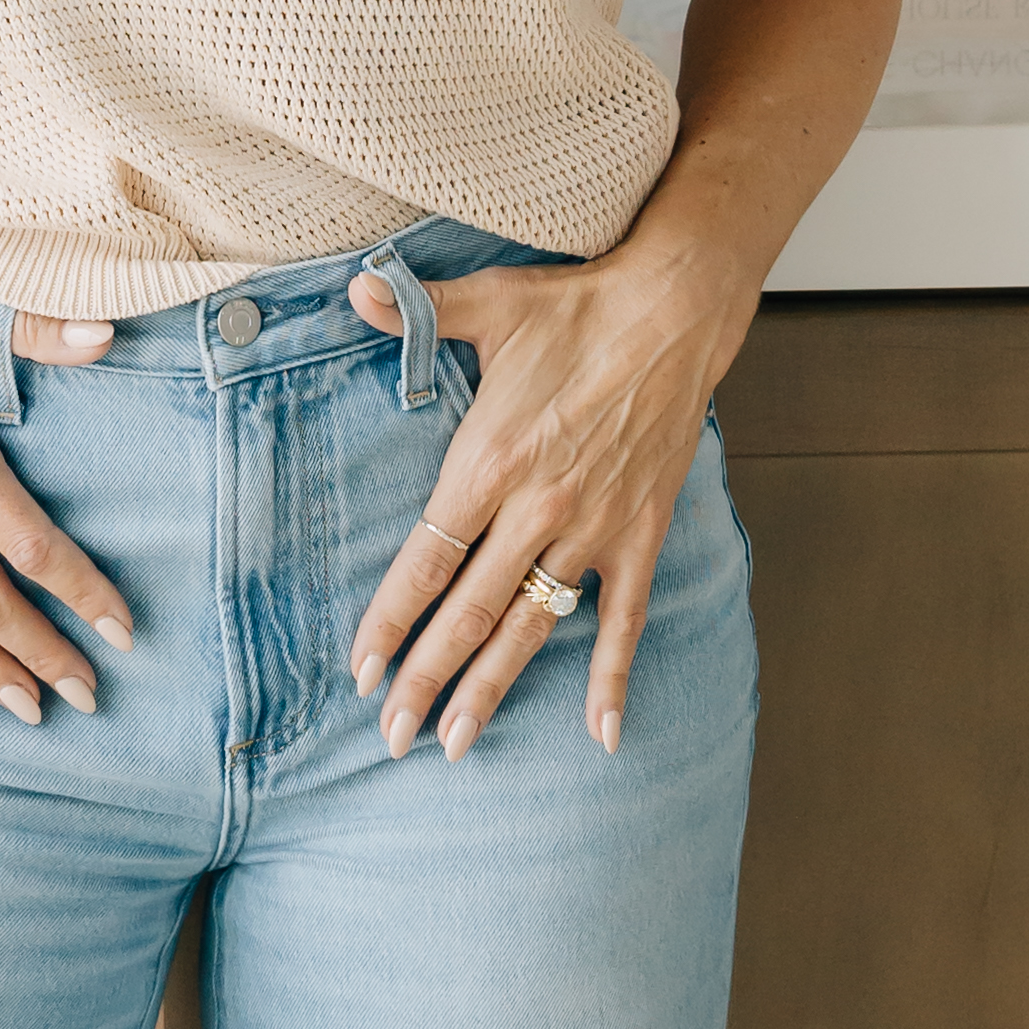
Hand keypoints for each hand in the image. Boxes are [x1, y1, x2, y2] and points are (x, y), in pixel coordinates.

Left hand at [347, 251, 750, 760]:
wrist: (673, 311)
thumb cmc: (574, 308)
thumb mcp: (489, 302)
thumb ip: (417, 309)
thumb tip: (355, 285)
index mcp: (489, 461)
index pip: (426, 561)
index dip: (390, 621)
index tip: (360, 671)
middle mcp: (536, 507)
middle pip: (470, 612)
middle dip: (426, 678)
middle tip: (392, 735)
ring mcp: (592, 527)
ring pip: (533, 626)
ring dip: (493, 688)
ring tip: (458, 742)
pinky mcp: (639, 533)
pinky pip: (624, 620)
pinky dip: (612, 678)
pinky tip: (602, 734)